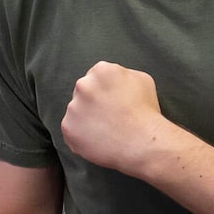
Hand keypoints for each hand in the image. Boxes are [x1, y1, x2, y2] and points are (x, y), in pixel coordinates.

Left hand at [60, 61, 173, 180]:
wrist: (142, 142)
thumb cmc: (146, 112)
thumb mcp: (143, 80)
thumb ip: (124, 74)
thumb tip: (114, 80)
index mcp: (101, 70)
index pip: (96, 77)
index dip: (105, 90)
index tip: (113, 102)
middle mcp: (83, 85)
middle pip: (84, 92)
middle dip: (93, 103)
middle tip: (109, 117)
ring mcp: (73, 107)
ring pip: (76, 112)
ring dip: (87, 119)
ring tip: (106, 131)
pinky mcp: (68, 127)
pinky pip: (71, 131)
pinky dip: (81, 136)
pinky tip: (98, 140)